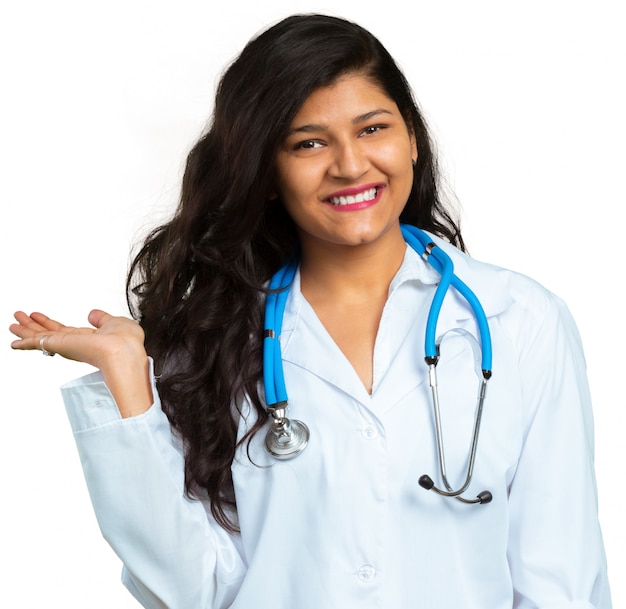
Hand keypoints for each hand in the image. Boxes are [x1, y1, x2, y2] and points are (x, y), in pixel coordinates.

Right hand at [10, 310, 152, 416]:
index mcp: (88, 338)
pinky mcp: (59, 346)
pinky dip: (24, 342)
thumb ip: (102, 319)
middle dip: (33, 326)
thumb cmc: (126, 340)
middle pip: (48, 333)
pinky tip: (14, 341)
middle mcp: (75, 344)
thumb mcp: (115, 322)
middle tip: (18, 318)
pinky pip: (37, 343)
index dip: (49, 323)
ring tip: (12, 323)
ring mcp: (66, 345)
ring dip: (25, 329)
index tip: (38, 316)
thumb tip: (92, 314)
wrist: (123, 351)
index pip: (64, 331)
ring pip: (40, 337)